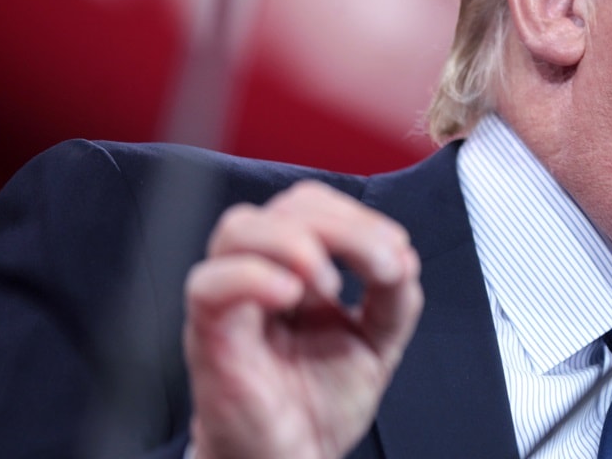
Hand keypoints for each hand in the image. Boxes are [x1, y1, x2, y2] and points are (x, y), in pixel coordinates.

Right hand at [183, 180, 422, 458]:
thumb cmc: (319, 405)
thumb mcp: (377, 341)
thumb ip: (394, 296)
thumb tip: (402, 255)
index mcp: (297, 269)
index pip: (315, 206)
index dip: (358, 216)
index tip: (395, 251)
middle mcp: (260, 276)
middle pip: (282, 206)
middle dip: (340, 224)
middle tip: (376, 265)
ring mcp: (231, 302)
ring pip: (238, 228)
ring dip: (296, 243)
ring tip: (328, 286)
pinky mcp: (210, 336)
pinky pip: (209, 284)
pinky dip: (252, 277)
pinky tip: (291, 296)